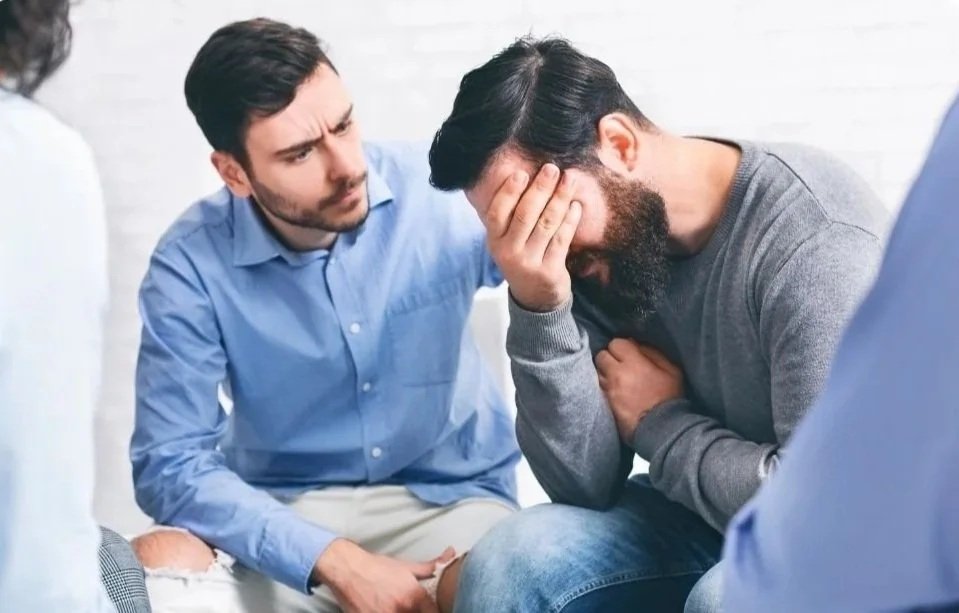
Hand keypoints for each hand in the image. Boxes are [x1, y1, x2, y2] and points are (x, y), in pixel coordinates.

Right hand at [314, 538, 454, 612]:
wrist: (348, 569)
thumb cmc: (378, 567)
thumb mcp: (406, 566)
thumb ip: (432, 566)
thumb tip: (452, 554)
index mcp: (415, 597)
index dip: (434, 612)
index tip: (431, 610)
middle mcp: (402, 610)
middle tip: (411, 608)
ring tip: (395, 607)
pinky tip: (382, 611)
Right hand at [481, 164, 581, 311]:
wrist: (535, 298)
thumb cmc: (522, 259)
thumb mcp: (508, 242)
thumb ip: (512, 217)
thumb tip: (528, 176)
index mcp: (495, 241)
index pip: (497, 212)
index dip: (509, 192)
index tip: (523, 173)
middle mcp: (509, 252)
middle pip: (525, 214)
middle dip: (540, 188)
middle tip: (552, 169)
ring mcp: (529, 262)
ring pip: (546, 223)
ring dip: (560, 198)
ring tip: (570, 179)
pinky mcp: (550, 270)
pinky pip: (562, 238)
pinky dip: (570, 219)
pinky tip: (576, 205)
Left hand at [596, 339, 683, 442]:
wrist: (662, 429)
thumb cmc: (669, 398)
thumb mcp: (671, 370)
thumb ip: (652, 353)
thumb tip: (635, 344)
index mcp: (633, 363)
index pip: (616, 343)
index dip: (622, 347)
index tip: (629, 354)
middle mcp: (616, 374)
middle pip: (602, 356)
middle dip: (610, 358)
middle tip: (621, 365)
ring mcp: (608, 390)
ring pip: (597, 372)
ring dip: (605, 373)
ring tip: (618, 379)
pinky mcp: (604, 404)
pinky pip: (598, 388)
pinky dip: (604, 387)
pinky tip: (615, 391)